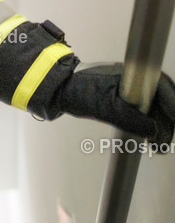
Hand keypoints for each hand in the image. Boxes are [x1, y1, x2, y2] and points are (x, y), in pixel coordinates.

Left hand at [60, 63, 174, 143]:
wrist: (60, 89)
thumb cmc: (80, 91)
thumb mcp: (107, 108)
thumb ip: (132, 120)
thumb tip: (154, 131)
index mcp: (134, 75)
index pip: (163, 88)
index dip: (172, 105)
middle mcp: (134, 80)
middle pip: (160, 101)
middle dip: (166, 122)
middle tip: (164, 144)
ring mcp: (129, 89)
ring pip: (152, 108)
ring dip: (158, 126)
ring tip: (158, 147)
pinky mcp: (123, 99)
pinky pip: (142, 111)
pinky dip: (147, 125)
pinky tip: (149, 139)